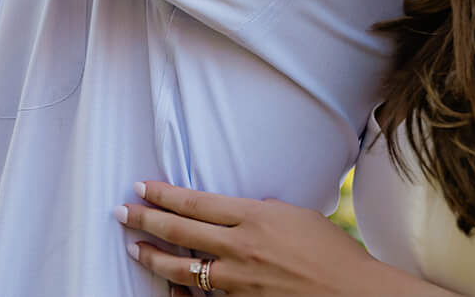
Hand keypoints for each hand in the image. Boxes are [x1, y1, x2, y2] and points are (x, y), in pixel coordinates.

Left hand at [118, 181, 431, 296]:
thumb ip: (261, 211)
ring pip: (184, 269)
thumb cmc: (331, 251)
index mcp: (253, 216)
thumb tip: (242, 209)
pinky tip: (169, 287)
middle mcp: (241, 247)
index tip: (140, 187)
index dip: (163, 195)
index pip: (195, 202)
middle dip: (145, 221)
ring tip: (135, 249)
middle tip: (121, 213)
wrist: (353, 293)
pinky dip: (183, 291)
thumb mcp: (296, 215)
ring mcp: (240, 281)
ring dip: (154, 258)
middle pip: (180, 232)